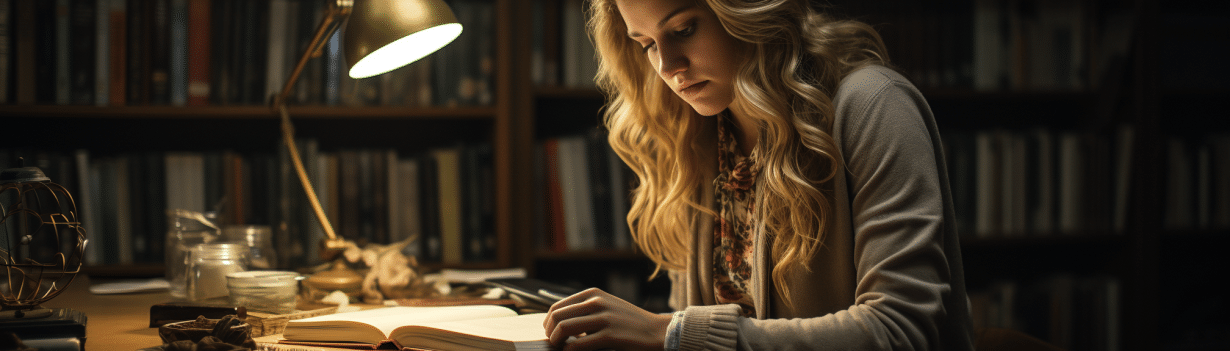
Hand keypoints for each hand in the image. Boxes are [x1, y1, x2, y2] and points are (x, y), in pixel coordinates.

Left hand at [543, 288, 672, 350]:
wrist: (658, 331)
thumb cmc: (630, 322)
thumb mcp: (607, 306)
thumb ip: (585, 310)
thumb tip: (558, 323)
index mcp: (593, 294)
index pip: (557, 306)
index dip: (548, 323)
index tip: (550, 334)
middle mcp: (597, 302)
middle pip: (557, 316)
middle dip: (549, 332)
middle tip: (553, 343)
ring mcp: (604, 318)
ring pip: (564, 328)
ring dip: (556, 342)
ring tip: (560, 348)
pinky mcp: (610, 336)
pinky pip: (578, 345)